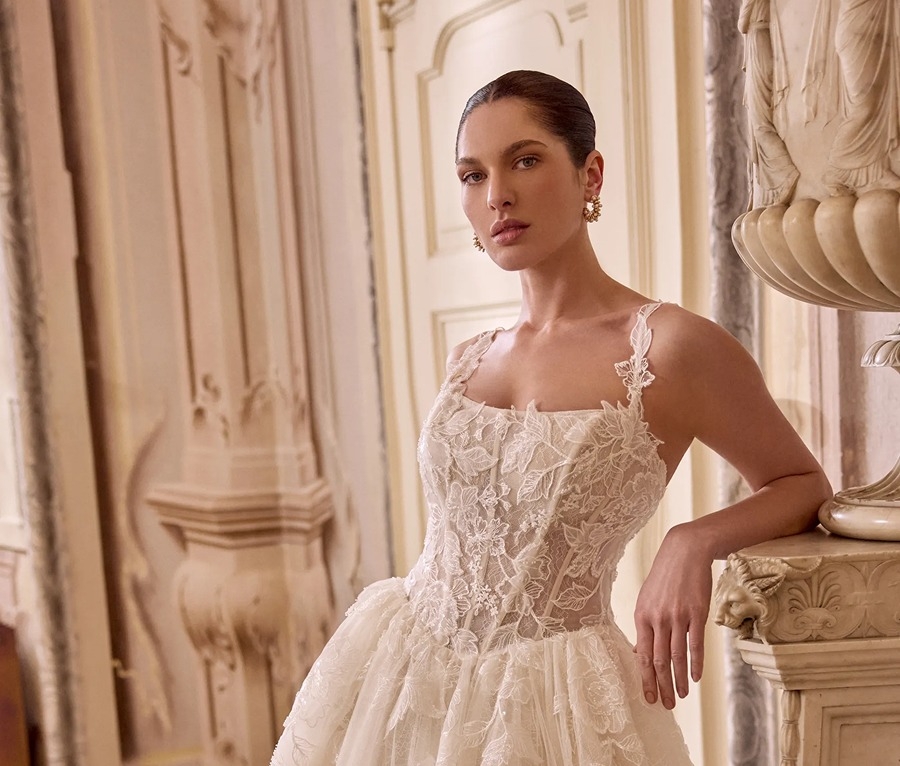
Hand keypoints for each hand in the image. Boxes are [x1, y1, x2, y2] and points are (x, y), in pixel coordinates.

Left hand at [633, 526, 711, 708]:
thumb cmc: (664, 577)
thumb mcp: (646, 599)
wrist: (684, 552)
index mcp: (641, 616)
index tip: (649, 698)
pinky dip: (695, 663)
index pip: (642, 655)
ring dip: (678, 679)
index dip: (645, 679)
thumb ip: (643, 626)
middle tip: (666, 706)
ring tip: (681, 696)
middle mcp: (657, 618)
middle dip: (662, 686)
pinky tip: (695, 678)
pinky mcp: (696, 613)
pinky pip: (695, 643)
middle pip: (659, 660)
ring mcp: (677, 616)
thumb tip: (637, 651)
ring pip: (676, 655)